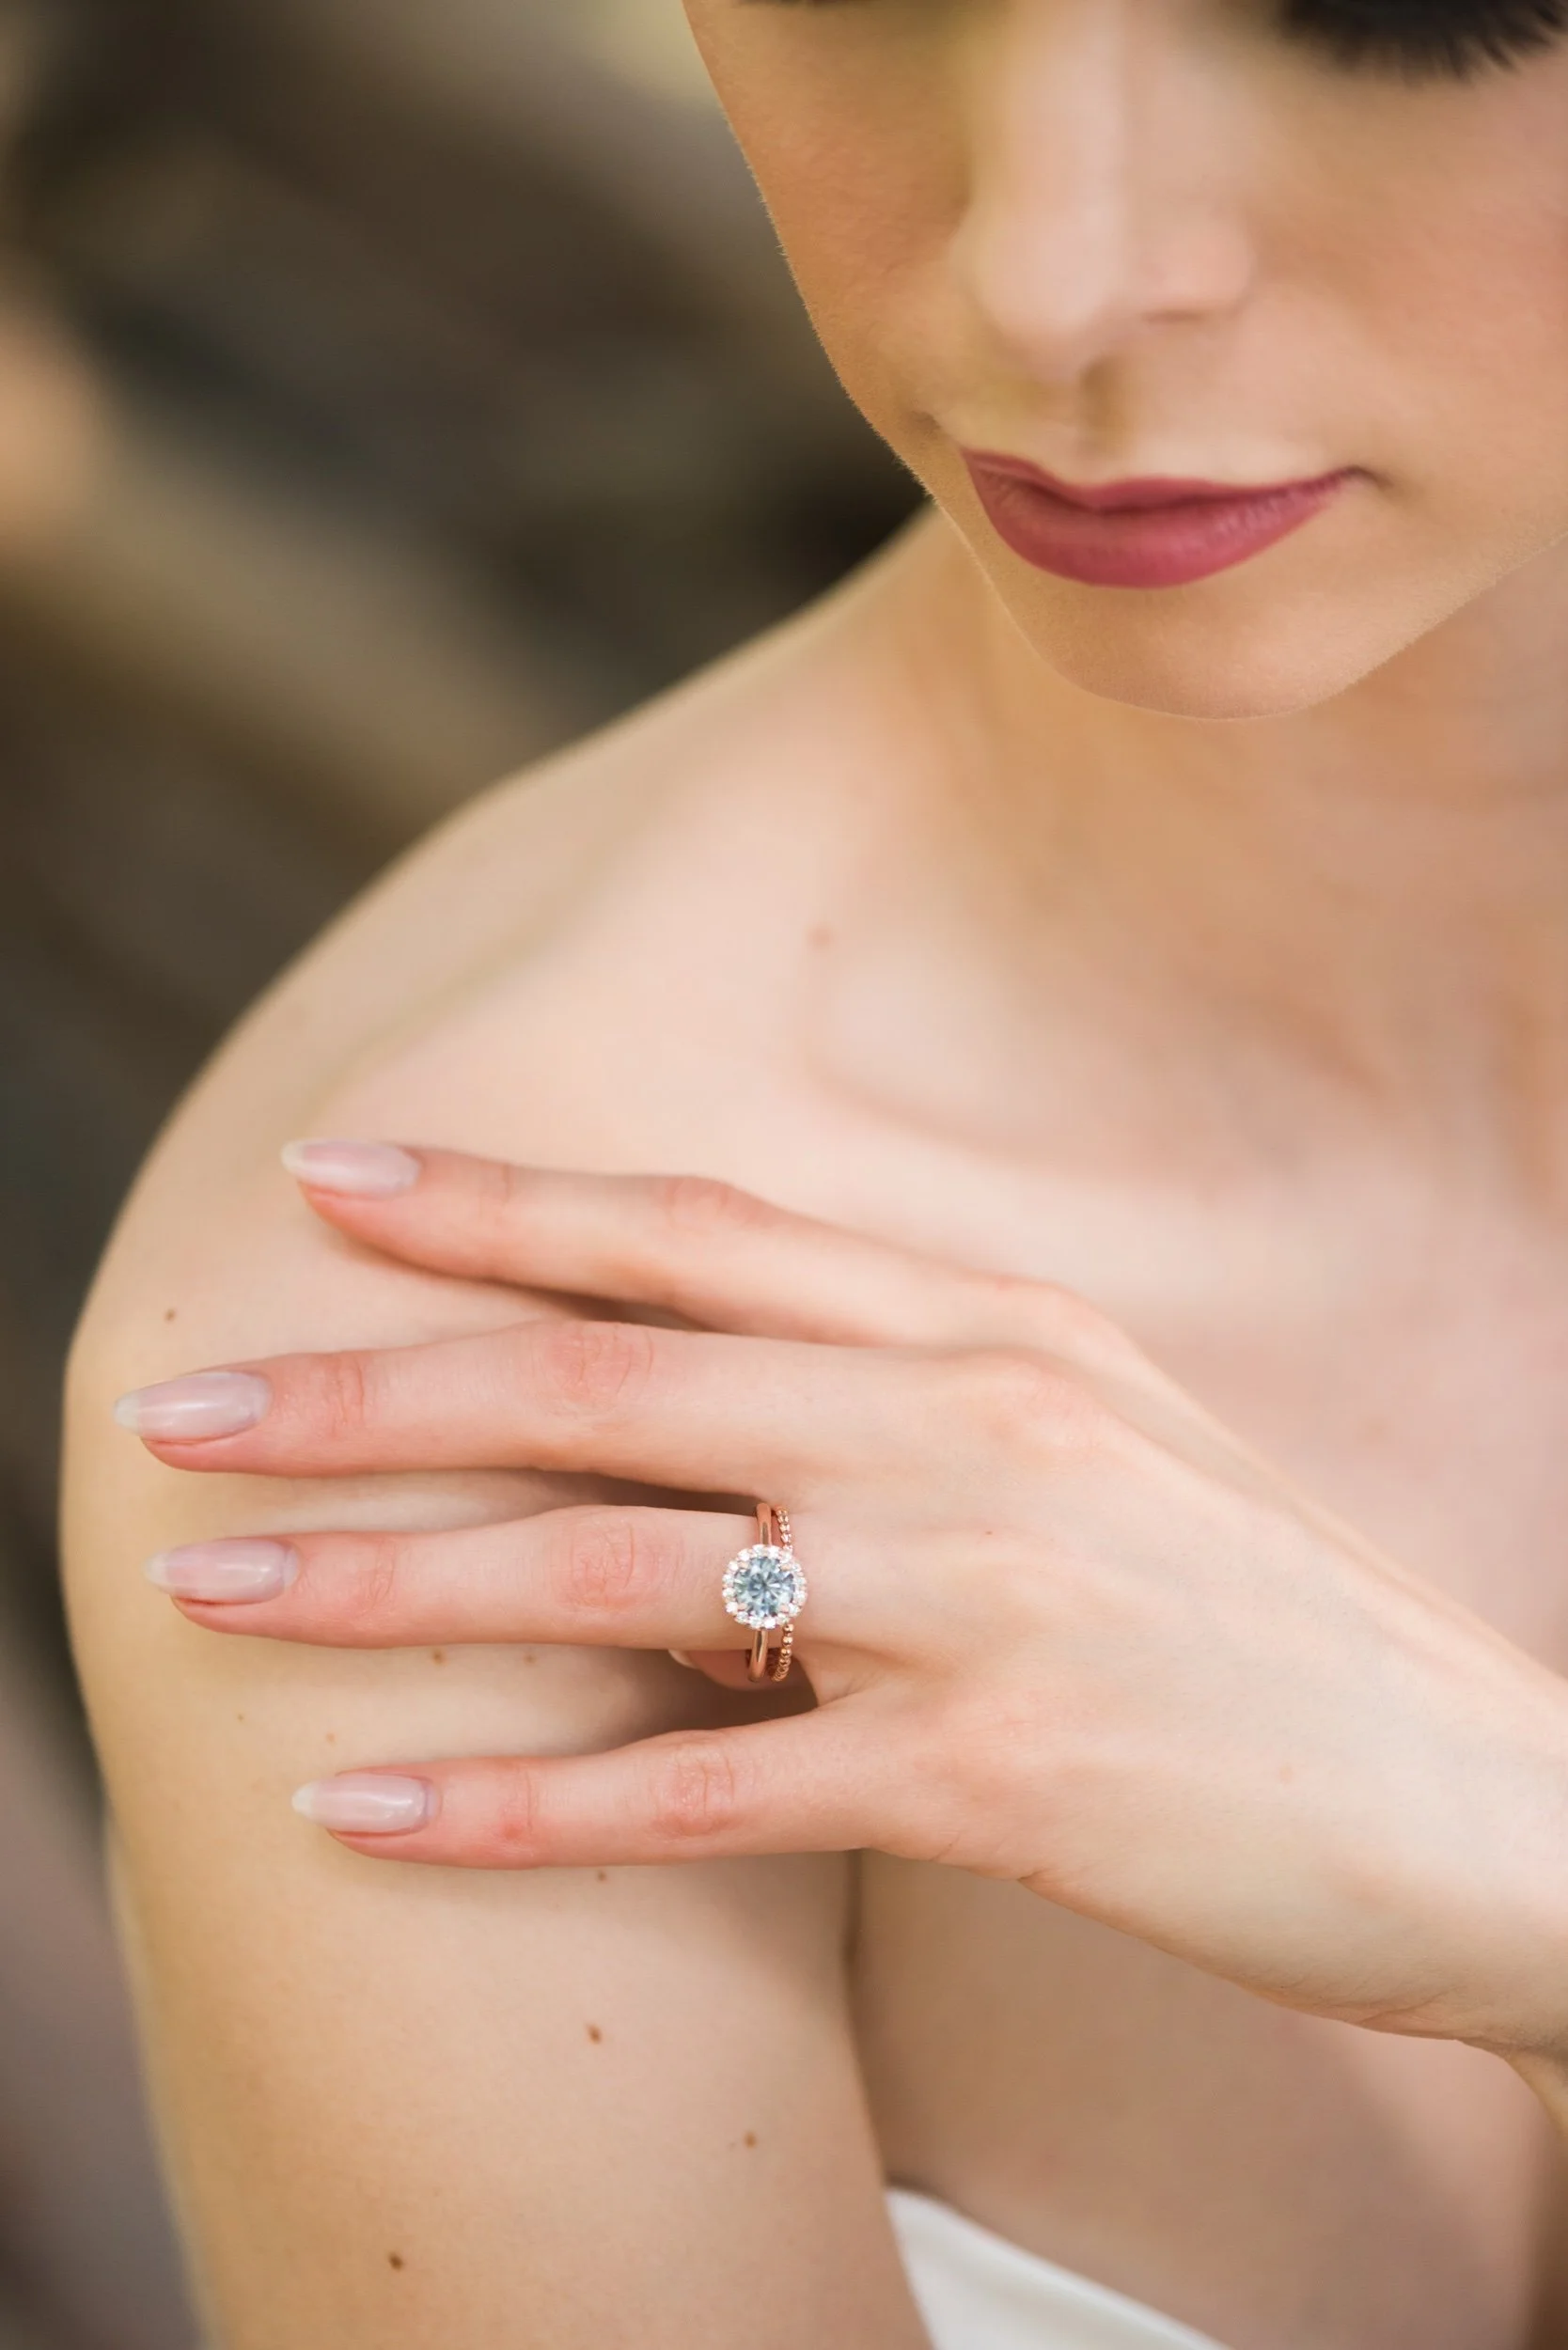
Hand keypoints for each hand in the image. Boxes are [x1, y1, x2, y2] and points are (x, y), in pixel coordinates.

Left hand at [116, 1142, 1567, 2063]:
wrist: (1488, 1799)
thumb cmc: (1272, 1621)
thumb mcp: (1104, 1441)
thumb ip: (912, 1396)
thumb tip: (711, 1415)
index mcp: (994, 1328)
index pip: (700, 1238)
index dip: (502, 1207)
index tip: (335, 1187)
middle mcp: (967, 1427)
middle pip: (608, 1383)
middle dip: (372, 1391)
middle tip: (180, 1406)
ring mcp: (978, 1595)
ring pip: (614, 1571)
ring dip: (390, 1584)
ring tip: (212, 1593)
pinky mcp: (993, 1776)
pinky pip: (700, 1787)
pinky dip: (518, 1811)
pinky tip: (368, 1818)